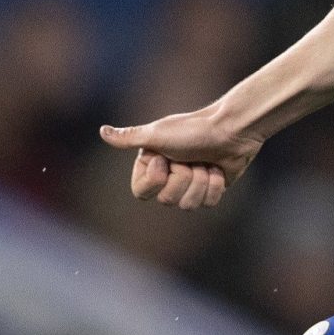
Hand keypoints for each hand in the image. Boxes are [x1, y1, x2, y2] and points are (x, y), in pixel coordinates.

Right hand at [99, 105, 262, 208]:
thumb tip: (102, 131)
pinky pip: (208, 203)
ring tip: (205, 162)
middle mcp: (168, 176)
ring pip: (188, 205)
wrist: (231, 129)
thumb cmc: (193, 129)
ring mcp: (190, 184)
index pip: (141, 192)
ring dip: (200, 181)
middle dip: (183, 178)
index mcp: (151, 163)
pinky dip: (215, 185)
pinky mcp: (210, 189)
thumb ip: (129, 138)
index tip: (165, 158)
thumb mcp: (156, 134)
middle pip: (167, 200)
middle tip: (190, 158)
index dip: (155, 178)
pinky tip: (218, 169)